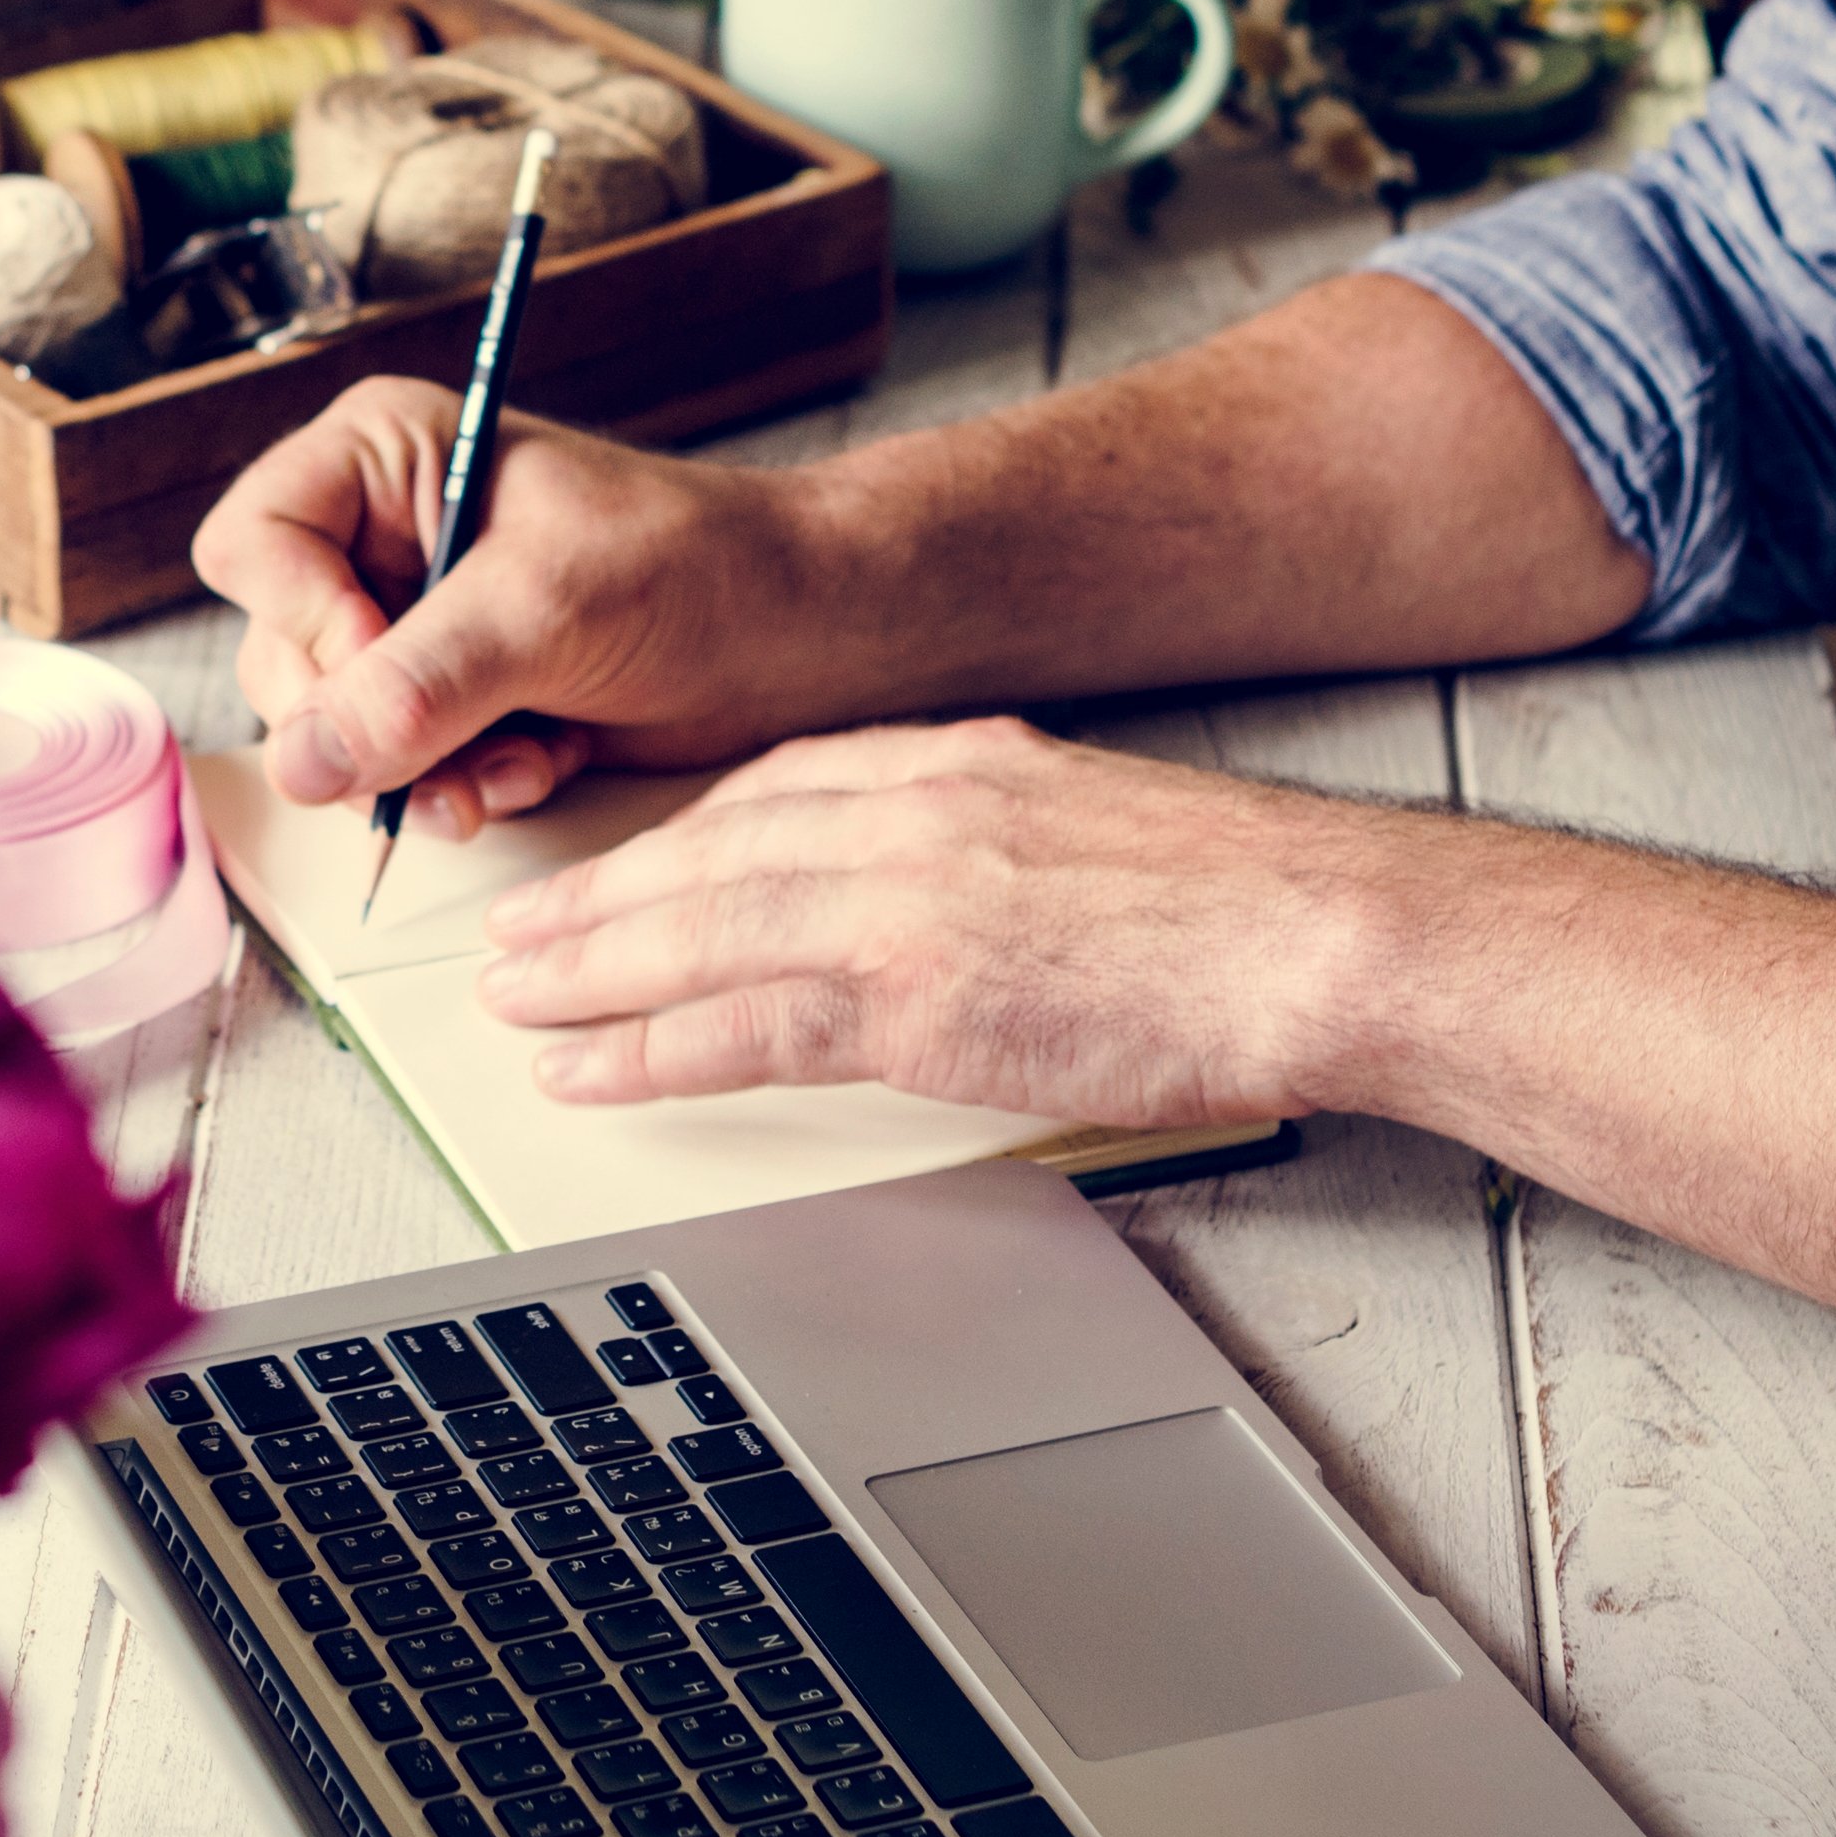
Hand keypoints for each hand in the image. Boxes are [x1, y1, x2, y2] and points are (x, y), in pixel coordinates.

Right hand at [191, 382, 835, 842]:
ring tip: (509, 769)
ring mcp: (411, 624)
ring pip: (331, 731)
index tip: (385, 668)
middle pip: (278, 654)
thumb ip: (418, 685)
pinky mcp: (451, 700)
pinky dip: (463, 789)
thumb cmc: (695, 568)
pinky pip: (396, 771)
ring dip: (418, 773)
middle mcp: (378, 536)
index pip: (254, 545)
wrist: (800, 634)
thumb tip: (305, 762)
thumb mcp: (546, 610)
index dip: (304, 622)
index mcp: (381, 456)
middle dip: (366, 726)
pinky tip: (538, 767)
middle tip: (441, 760)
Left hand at [470, 717, 1380, 1123]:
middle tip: (515, 940)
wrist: (1322, 932)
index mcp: (951, 762)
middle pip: (705, 852)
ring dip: (588, 973)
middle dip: (597, 899)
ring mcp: (904, 903)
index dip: (673, 836)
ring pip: (697, 931)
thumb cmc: (1240, 904)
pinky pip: (744, 1028)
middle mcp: (908, 813)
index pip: (769, 790)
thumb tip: (943, 898)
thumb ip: (989, 840)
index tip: (615, 868)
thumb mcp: (1089, 823)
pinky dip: (648, 1052)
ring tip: (512, 1005)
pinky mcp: (919, 1001)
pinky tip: (588, 1075)